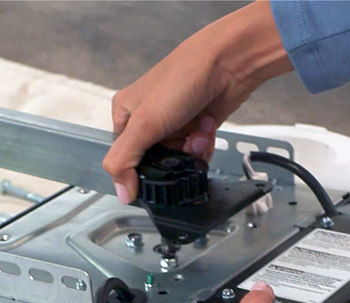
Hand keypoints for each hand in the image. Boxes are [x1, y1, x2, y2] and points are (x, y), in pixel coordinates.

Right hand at [102, 1, 292, 202]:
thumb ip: (125, 160)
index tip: (158, 172)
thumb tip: (121, 193)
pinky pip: (196, 152)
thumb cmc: (183, 77)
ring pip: (178, 160)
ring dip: (193, 150)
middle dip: (174, 158)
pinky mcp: (195, 127)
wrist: (228, 63)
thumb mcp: (145, 123)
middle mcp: (147, 120)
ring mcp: (173, 124)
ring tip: (199, 130)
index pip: (124, 159)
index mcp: (125, 114)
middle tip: (184, 144)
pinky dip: (204, 144)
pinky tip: (207, 127)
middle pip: (155, 162)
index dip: (141, 170)